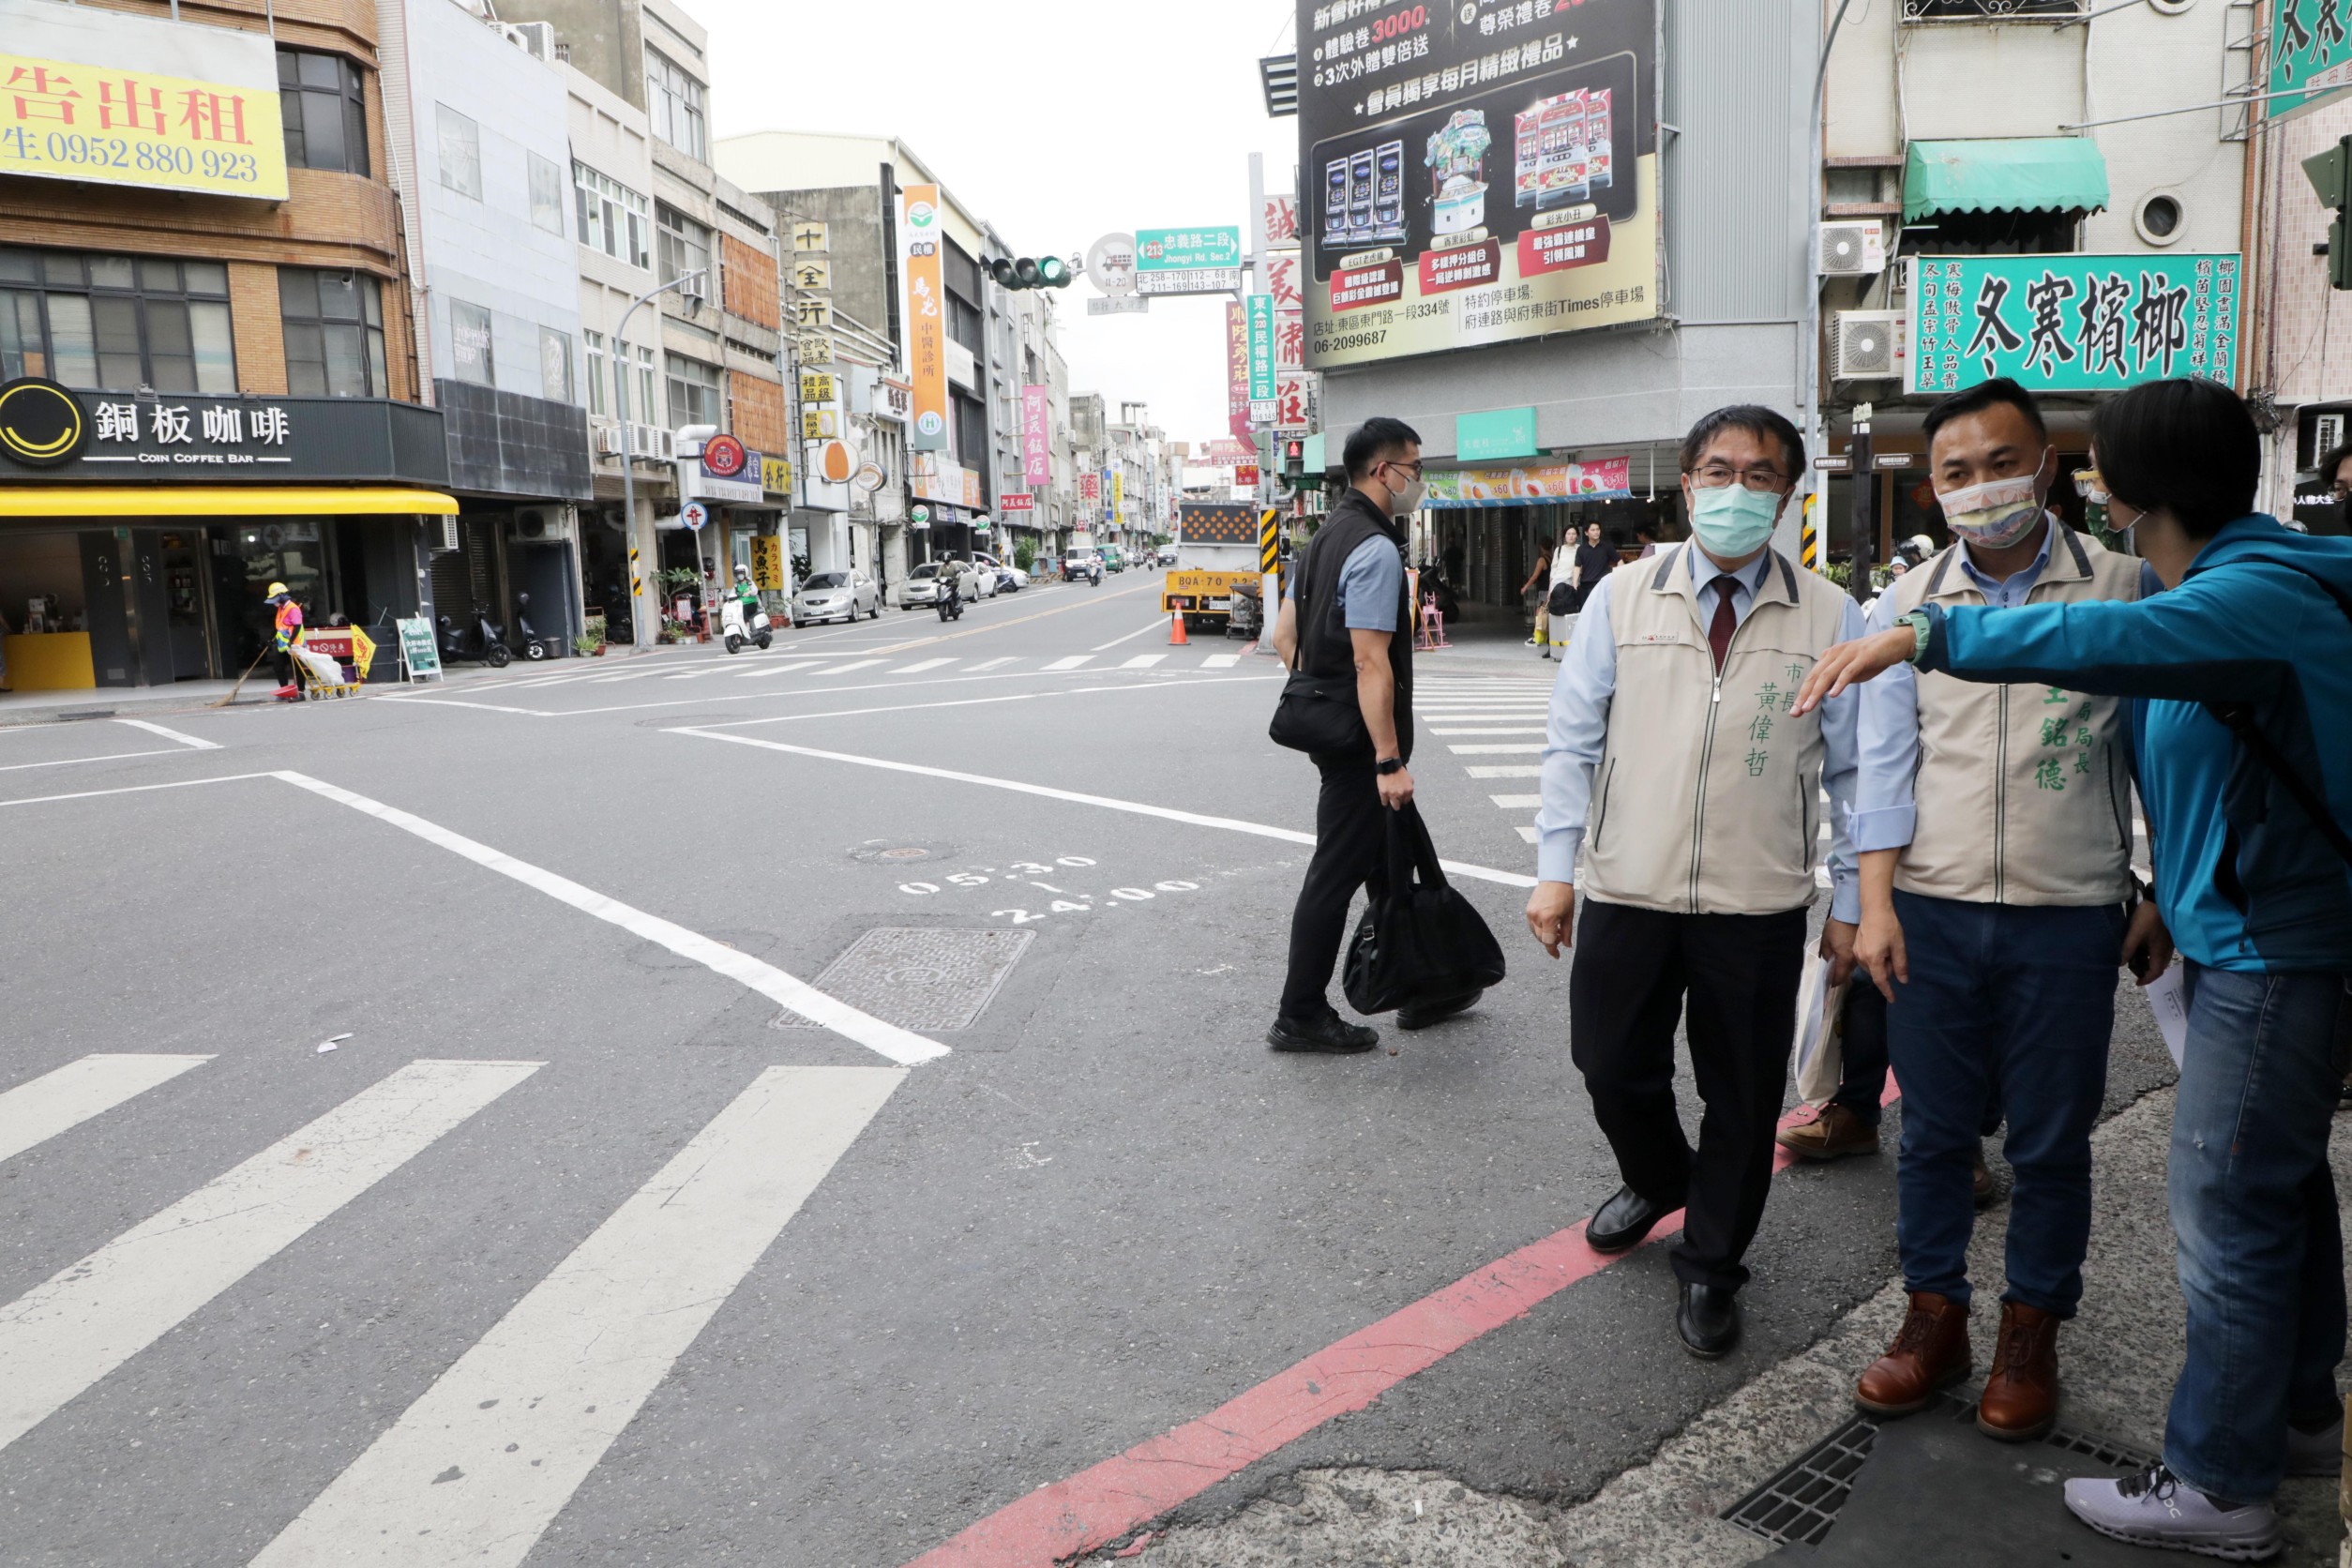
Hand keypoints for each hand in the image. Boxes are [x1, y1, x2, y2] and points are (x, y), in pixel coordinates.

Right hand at [1377, 766, 1413, 809]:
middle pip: (1400, 804)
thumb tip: (1408, 792)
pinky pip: (1384, 802)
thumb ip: (1409, 786)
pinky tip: (1385, 800)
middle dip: (1398, 803)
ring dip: (1392, 804)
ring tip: (1390, 802)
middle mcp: (1401, 794)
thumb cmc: (1399, 771)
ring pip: (1393, 805)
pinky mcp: (1384, 793)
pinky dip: (1384, 801)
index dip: (1403, 799)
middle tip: (1396, 801)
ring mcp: (1392, 794)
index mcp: (1409, 791)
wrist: (1389, 766)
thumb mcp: (1409, 778)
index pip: (1406, 800)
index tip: (1400, 798)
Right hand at [1526, 880, 1574, 957]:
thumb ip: (1566, 932)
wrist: (1554, 879)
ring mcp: (1530, 914)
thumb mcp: (1569, 915)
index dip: (1553, 950)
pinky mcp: (1528, 910)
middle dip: (1550, 941)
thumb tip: (1567, 945)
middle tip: (1561, 938)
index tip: (1557, 955)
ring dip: (1545, 935)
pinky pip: (1533, 925)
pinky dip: (1540, 928)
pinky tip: (1548, 924)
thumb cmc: (1564, 895)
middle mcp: (1536, 917)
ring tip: (1555, 929)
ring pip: (1536, 933)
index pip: (1548, 941)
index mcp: (1548, 919)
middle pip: (1541, 938)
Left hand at [1791, 627, 1915, 715]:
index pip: (1813, 678)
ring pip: (1828, 674)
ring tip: (1808, 707)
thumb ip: (1836, 679)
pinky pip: (1848, 671)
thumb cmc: (1871, 658)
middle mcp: (1835, 654)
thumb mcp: (1850, 671)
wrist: (1895, 642)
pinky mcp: (1863, 656)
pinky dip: (1840, 683)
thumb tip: (1824, 691)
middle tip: (1795, 713)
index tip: (1794, 711)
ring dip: (1817, 692)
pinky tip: (1833, 695)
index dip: (1803, 694)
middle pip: (1816, 677)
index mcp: (1830, 657)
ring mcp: (1849, 654)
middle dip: (1804, 696)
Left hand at [1820, 918, 1858, 988]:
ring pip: (1854, 967)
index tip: (1829, 985)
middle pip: (1848, 973)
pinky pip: (1859, 960)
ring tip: (1840, 967)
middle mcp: (1855, 960)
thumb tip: (1829, 963)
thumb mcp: (1826, 940)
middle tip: (1833, 976)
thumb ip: (1826, 954)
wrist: (1852, 913)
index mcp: (1844, 958)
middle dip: (1840, 976)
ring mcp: (1861, 954)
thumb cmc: (1836, 926)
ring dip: (1847, 968)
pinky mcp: (1865, 949)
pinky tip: (1847, 958)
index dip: (1834, 982)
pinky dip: (1852, 961)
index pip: (1840, 977)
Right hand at [1855, 902, 1907, 1002]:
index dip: (1887, 991)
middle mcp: (1861, 958)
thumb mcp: (1899, 946)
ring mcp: (1856, 952)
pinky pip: (1866, 960)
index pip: (1880, 980)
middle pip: (1876, 973)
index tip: (1893, 999)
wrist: (1874, 909)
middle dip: (1886, 970)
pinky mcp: (1855, 947)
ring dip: (1881, 965)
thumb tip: (1903, 981)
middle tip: (1895, 957)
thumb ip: (1900, 965)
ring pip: (1871, 967)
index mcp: (1873, 959)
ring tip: (1888, 950)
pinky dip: (1875, 959)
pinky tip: (1881, 947)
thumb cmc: (1888, 926)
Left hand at [2122, 898, 2174, 985]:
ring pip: (2161, 958)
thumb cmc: (2148, 918)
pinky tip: (2143, 947)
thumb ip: (2127, 949)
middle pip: (2159, 966)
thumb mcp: (2134, 934)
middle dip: (2148, 972)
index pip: (2156, 972)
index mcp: (2160, 952)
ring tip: (2136, 959)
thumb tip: (2120, 963)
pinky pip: (2161, 950)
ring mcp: (2169, 943)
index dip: (2147, 979)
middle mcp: (2168, 950)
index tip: (2137, 982)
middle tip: (2135, 970)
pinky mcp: (2168, 935)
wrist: (2160, 900)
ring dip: (2150, 962)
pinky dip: (2152, 953)